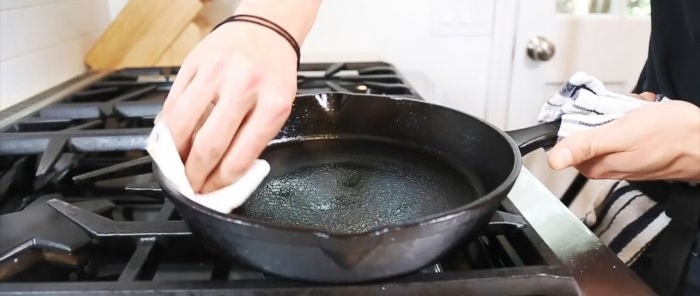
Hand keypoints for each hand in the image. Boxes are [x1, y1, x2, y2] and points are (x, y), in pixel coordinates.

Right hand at [159, 22, 297, 193]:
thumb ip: (254, 139)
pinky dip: (168, 126)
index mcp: (273, 104)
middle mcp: (244, 87)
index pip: (239, 159)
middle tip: (190, 185)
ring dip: (173, 154)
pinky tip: (172, 138)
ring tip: (176, 165)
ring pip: (181, 126)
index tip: (209, 191)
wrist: (266, 29)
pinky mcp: (194, 63)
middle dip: (194, 175)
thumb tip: (222, 174)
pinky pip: (172, 103)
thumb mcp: (278, 106)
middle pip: (208, 146)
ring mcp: (216, 73)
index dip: (219, 183)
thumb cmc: (273, 71)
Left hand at [547, 99, 699, 180]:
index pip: (566, 142)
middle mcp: (607, 165)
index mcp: (596, 165)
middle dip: (601, 113)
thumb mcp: (621, 134)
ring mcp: (623, 158)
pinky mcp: (638, 151)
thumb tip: (553, 160)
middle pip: (587, 132)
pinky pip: (625, 129)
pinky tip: (646, 112)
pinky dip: (633, 116)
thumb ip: (585, 146)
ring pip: (606, 127)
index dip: (577, 120)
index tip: (592, 111)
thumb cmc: (672, 136)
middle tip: (621, 108)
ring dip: (619, 112)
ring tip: (637, 109)